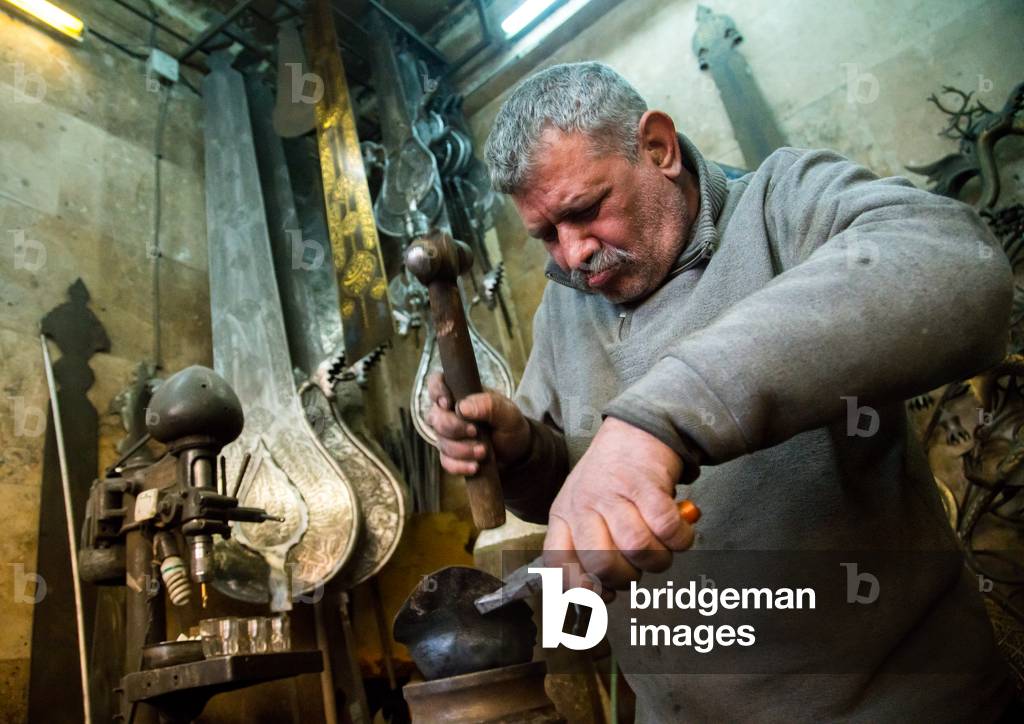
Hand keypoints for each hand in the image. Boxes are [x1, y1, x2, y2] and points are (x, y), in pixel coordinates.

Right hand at [426, 373, 530, 475]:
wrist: (516, 450)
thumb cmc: (509, 424)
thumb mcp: (508, 412)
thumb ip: (489, 405)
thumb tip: (462, 407)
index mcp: (460, 394)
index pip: (436, 383)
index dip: (436, 391)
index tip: (448, 404)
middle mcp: (449, 413)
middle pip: (436, 417)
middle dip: (455, 428)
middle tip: (476, 432)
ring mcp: (447, 435)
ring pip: (440, 442)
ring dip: (462, 450)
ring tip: (484, 452)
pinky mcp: (451, 455)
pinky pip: (445, 461)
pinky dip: (459, 466)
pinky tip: (475, 467)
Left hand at [543, 417, 695, 598]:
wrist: (635, 429)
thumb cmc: (612, 478)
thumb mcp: (585, 508)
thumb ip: (588, 548)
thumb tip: (600, 595)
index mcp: (563, 515)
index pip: (558, 563)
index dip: (581, 589)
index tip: (603, 594)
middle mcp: (583, 505)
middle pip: (603, 564)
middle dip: (628, 578)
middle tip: (638, 566)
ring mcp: (613, 493)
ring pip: (637, 549)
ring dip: (658, 558)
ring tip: (661, 547)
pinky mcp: (646, 484)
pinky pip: (667, 528)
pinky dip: (680, 539)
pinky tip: (679, 532)